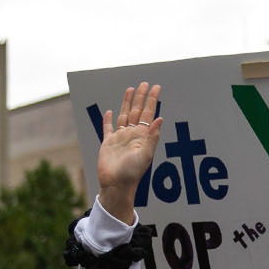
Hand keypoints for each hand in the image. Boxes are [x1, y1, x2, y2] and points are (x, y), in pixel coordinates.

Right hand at [96, 82, 162, 223]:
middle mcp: (132, 135)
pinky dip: (108, 120)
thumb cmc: (132, 173)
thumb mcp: (146, 155)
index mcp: (142, 136)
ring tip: (130, 90)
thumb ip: (153, 137)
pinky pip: (108, 128)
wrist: (116, 185)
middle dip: (141, 97)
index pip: (149, 113)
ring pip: (123, 115)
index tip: (157, 87)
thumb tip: (161, 118)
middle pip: (137, 111)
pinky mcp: (107, 143)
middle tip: (145, 83)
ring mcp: (120, 138)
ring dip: (127, 103)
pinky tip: (110, 112)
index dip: (152, 100)